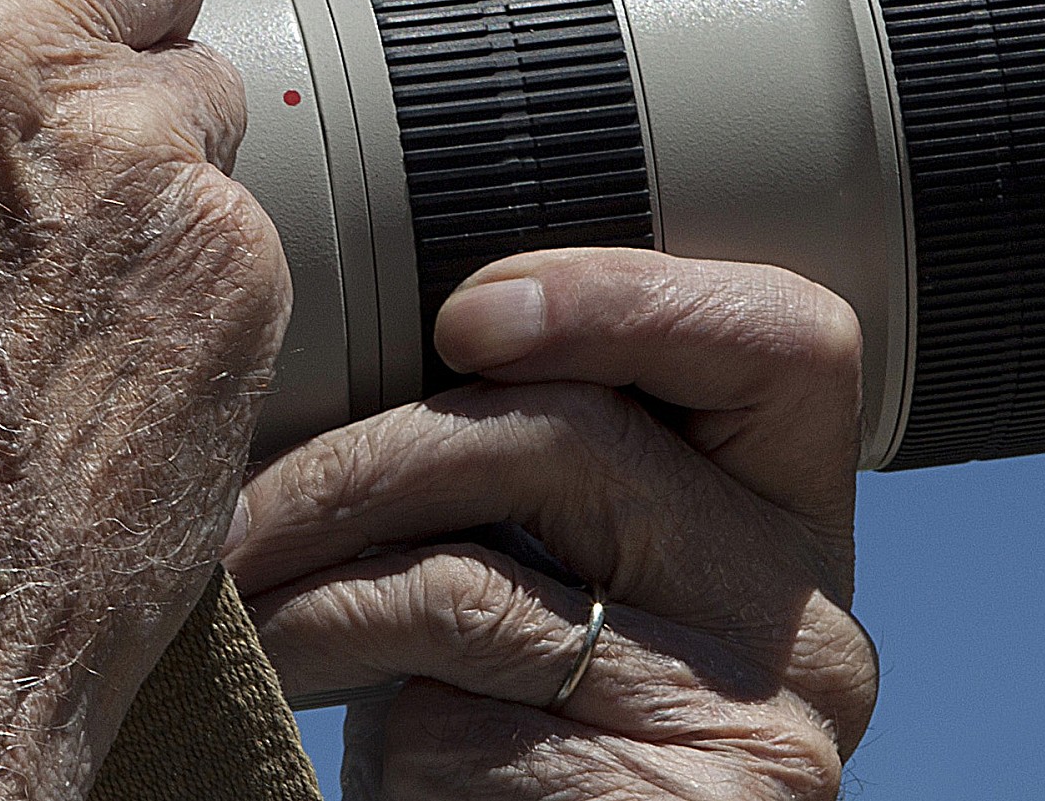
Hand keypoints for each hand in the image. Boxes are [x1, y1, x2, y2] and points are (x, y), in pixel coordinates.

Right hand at [0, 0, 291, 798]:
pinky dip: (180, 266)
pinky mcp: (233, 277)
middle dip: (85, 8)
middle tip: (9, 136)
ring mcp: (135, 162)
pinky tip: (73, 363)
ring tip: (22, 284)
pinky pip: (239, 211)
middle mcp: (1, 51)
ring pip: (192, 78)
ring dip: (130, 146)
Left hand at [226, 249, 878, 799]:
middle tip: (250, 502)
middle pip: (581, 442)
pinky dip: (336, 681)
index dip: (627, 297)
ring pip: (482, 574)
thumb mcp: (543, 579)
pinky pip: (451, 702)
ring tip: (235, 586)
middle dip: (374, 454)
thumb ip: (535, 468)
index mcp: (793, 532)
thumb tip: (365, 330)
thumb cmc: (500, 746)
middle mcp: (809, 625)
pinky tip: (283, 693)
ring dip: (315, 572)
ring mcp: (755, 726)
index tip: (467, 316)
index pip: (788, 344)